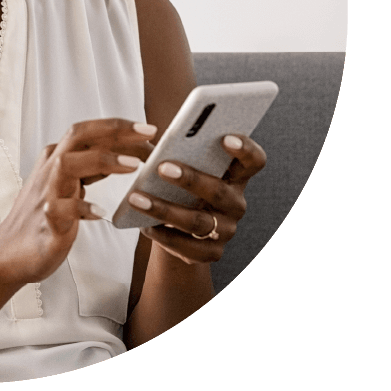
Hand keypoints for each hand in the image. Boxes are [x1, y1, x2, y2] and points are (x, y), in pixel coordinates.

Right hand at [0, 119, 156, 284]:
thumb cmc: (45, 217)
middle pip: (78, 136)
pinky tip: (103, 212)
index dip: (118, 127)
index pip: (87, 131)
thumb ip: (91, 168)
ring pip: (68, 164)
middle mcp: (50, 169)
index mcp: (56, 158)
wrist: (10, 253)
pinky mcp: (46, 220)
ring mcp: (46, 193)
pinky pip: (61, 208)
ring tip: (134, 164)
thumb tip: (126, 152)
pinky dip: (82, 207)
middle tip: (148, 133)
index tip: (149, 129)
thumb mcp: (70, 185)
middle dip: (114, 131)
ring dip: (103, 160)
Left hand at [127, 135, 267, 264]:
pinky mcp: (212, 252)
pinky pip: (187, 246)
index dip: (245, 149)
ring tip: (137, 199)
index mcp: (236, 176)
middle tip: (162, 167)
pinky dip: (163, 235)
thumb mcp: (185, 170)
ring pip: (198, 221)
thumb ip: (179, 155)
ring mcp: (226, 230)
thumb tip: (149, 140)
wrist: (179, 230)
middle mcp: (236, 203)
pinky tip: (144, 225)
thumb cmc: (181, 188)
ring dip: (165, 209)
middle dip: (190, 179)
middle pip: (220, 192)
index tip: (226, 138)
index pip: (254, 161)